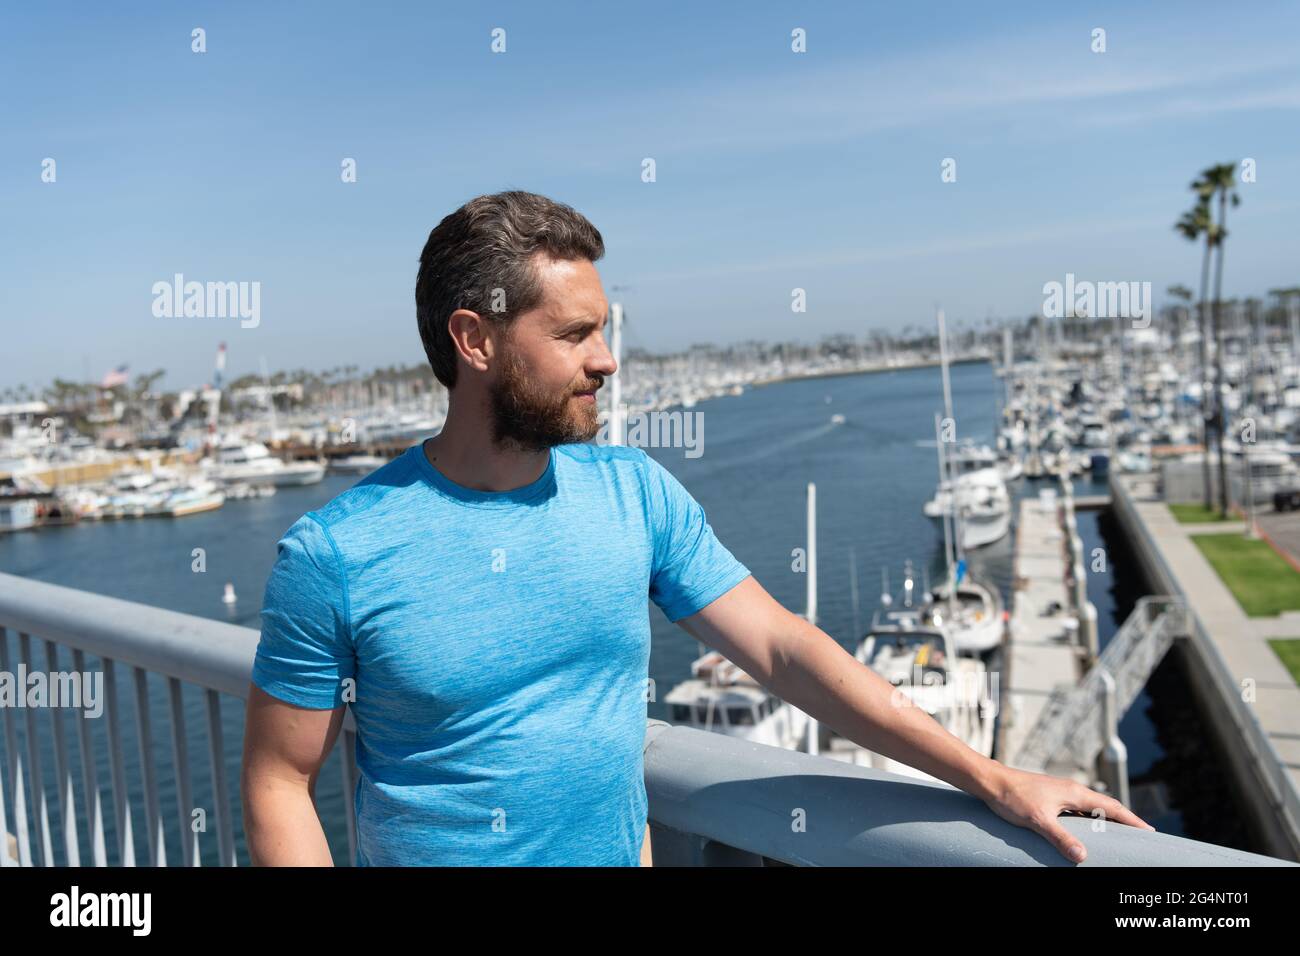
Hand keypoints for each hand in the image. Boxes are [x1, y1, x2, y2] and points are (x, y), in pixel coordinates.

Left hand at [982, 764, 1155, 862]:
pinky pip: (1076, 810)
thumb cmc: (1013, 797)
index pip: (1112, 807)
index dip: (1132, 820)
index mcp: (1075, 793)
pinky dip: (1087, 820)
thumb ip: (1061, 837)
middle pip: (1105, 806)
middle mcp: (1071, 790)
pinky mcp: (1049, 797)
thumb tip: (1082, 856)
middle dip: (1124, 820)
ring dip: (1105, 820)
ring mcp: (1060, 792)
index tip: (1150, 831)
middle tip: (1140, 835)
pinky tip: (1084, 831)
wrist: (989, 781)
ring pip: (1090, 808)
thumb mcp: (1038, 820)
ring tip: (1118, 835)